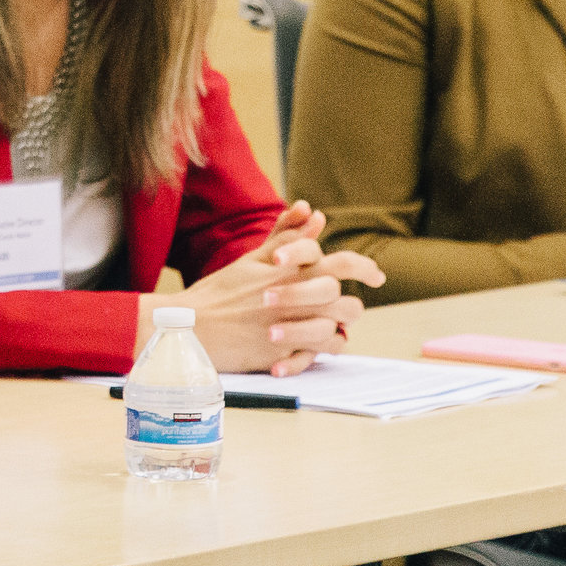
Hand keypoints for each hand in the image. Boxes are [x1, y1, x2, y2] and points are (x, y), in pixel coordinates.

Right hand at [152, 206, 384, 376]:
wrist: (189, 326)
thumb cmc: (219, 291)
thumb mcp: (252, 259)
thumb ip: (286, 236)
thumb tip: (312, 211)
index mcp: (289, 271)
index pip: (342, 264)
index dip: (365, 268)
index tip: (376, 275)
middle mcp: (295, 298)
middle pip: (347, 301)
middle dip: (353, 306)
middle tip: (350, 308)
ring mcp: (291, 327)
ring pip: (339, 329)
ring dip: (340, 328)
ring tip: (332, 327)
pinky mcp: (284, 353)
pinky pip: (321, 354)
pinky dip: (322, 350)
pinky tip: (315, 347)